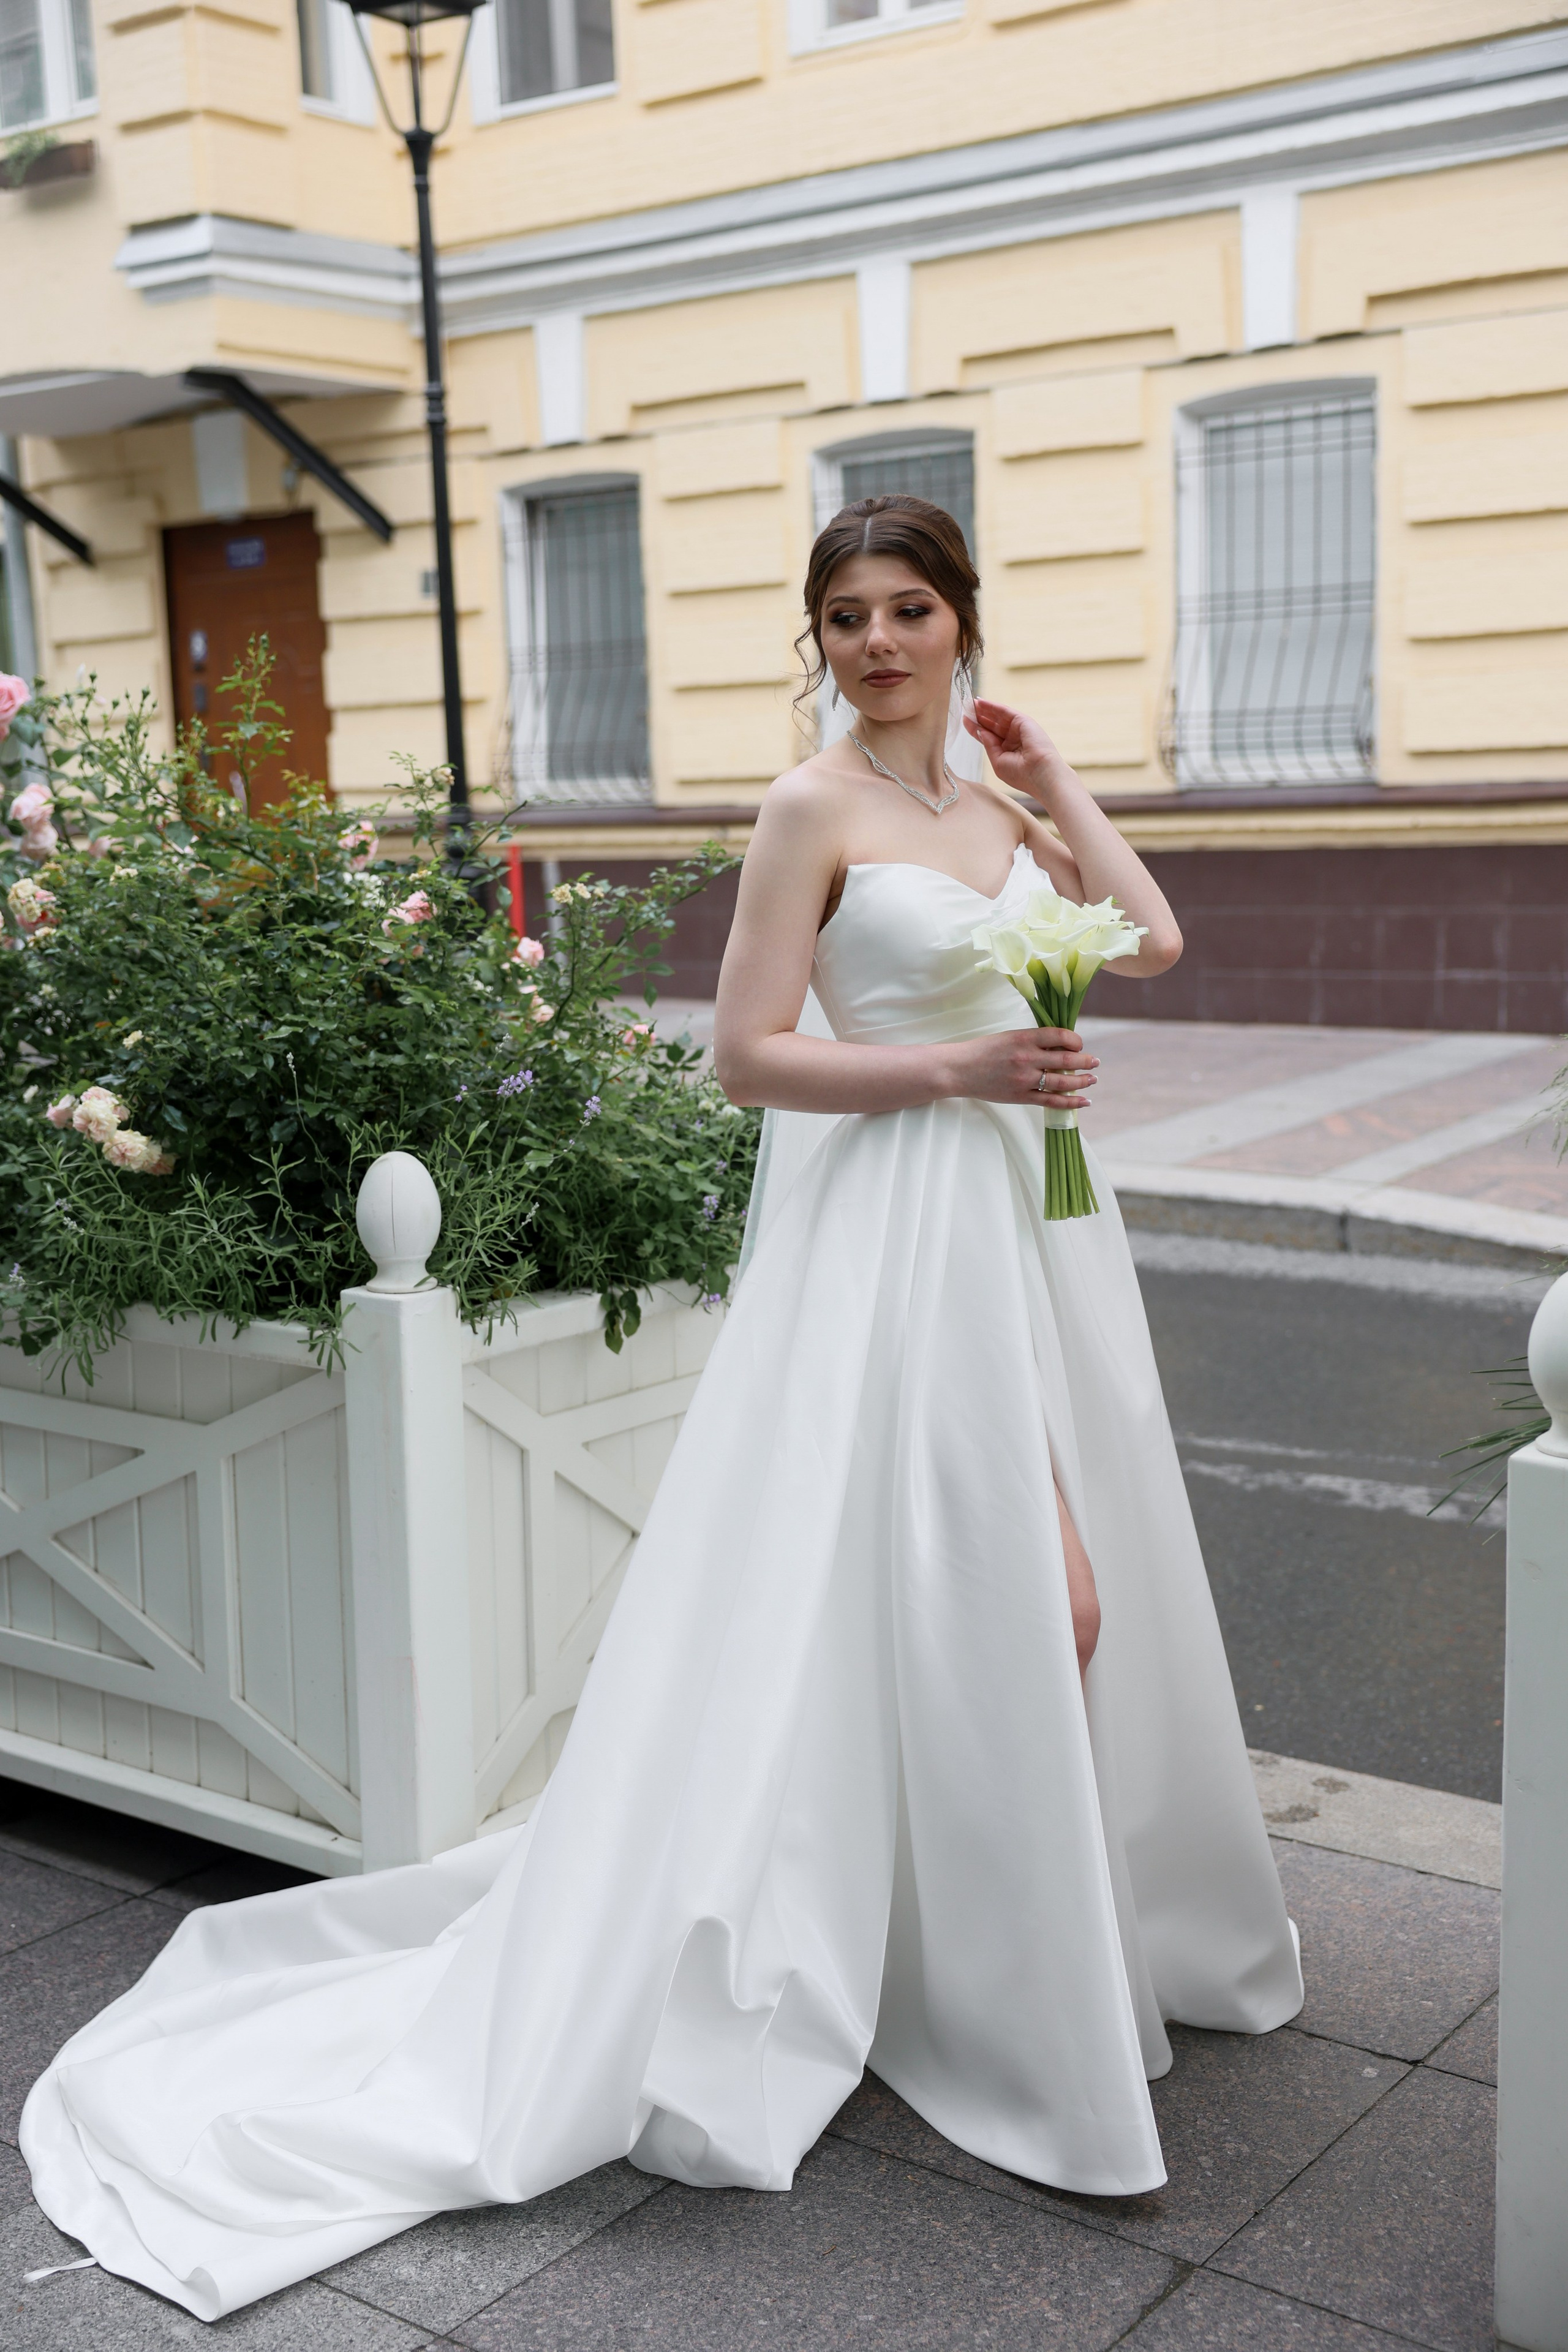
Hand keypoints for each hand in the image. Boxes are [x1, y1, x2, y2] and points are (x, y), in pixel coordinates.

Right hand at [939, 1027, 1097, 1107]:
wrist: (959, 1070)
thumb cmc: (984, 1051)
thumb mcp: (1009, 1036)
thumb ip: (1033, 1040)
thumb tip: (1062, 1046)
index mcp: (1024, 1037)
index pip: (1060, 1036)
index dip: (1076, 1040)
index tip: (1079, 1044)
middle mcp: (1026, 1058)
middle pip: (1066, 1060)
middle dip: (1086, 1061)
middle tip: (1096, 1062)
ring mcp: (1024, 1079)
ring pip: (1063, 1082)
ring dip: (1082, 1081)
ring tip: (1093, 1079)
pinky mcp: (1021, 1096)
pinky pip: (1051, 1101)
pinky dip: (1070, 1102)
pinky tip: (1084, 1101)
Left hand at [964, 697, 1064, 796]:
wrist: (1041, 774)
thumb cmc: (1021, 774)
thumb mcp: (998, 761)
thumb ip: (989, 744)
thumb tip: (979, 730)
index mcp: (1007, 751)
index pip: (988, 736)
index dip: (976, 728)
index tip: (964, 719)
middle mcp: (1013, 738)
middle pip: (991, 725)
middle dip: (978, 716)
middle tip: (965, 707)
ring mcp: (1018, 729)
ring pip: (997, 716)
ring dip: (983, 709)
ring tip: (969, 702)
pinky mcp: (1023, 721)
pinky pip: (1005, 711)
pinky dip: (992, 706)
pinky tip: (981, 702)